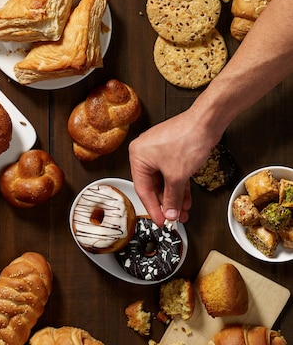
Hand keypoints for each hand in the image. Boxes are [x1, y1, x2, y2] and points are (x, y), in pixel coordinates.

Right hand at [128, 108, 219, 225]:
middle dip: (166, 203)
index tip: (162, 222)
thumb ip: (172, 198)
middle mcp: (145, 152)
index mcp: (138, 156)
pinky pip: (171, 172)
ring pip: (164, 180)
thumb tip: (170, 213)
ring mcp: (159, 151)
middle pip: (154, 185)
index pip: (142, 189)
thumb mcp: (177, 176)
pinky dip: (179, 185)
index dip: (153, 208)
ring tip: (183, 211)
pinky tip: (186, 198)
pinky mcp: (171, 150)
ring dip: (174, 196)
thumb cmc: (187, 138)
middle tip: (174, 218)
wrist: (206, 122)